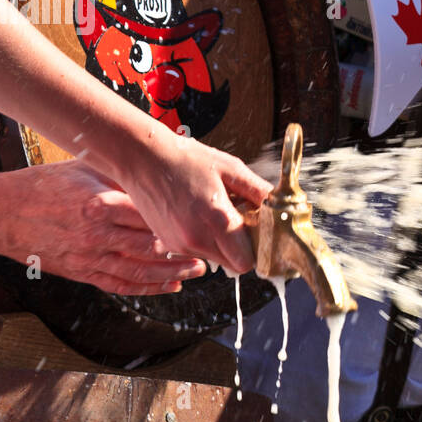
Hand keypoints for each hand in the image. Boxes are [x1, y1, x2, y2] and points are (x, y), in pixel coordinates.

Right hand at [0, 161, 207, 295]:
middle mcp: (96, 235)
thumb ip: (120, 180)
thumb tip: (157, 177)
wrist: (0, 213)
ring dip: (172, 273)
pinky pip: (120, 285)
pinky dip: (148, 289)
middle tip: (209, 249)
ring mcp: (88, 258)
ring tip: (196, 270)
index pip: (151, 215)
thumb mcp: (84, 171)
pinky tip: (170, 286)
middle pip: (151, 247)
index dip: (180, 220)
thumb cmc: (41, 186)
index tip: (203, 220)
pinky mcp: (81, 273)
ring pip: (140, 271)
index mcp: (99, 204)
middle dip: (184, 251)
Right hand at [109, 131, 270, 275]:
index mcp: (216, 220)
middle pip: (233, 264)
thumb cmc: (184, 159)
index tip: (259, 232)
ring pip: (215, 259)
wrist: (142, 157)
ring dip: (222, 243)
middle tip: (241, 220)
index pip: (247, 262)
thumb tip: (280, 204)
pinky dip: (204, 239)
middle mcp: (196, 239)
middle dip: (242, 247)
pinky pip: (197, 251)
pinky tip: (199, 214)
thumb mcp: (230, 168)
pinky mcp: (168, 244)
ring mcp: (180, 244)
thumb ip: (259, 190)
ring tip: (215, 212)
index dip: (257, 250)